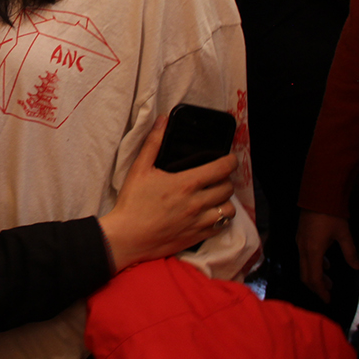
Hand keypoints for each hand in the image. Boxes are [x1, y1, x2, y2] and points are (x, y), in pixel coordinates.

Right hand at [98, 116, 237, 271]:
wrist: (128, 237)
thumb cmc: (133, 202)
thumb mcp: (139, 169)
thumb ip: (153, 143)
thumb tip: (163, 121)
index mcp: (186, 183)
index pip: (221, 169)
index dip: (231, 161)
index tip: (230, 159)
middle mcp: (197, 203)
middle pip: (228, 188)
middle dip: (226, 180)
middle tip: (219, 177)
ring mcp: (198, 222)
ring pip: (229, 209)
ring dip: (226, 201)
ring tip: (217, 198)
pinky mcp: (197, 237)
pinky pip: (221, 227)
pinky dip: (220, 219)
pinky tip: (211, 214)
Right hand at [296, 209, 358, 302]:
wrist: (318, 196)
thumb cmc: (331, 214)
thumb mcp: (344, 234)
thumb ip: (350, 252)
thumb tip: (357, 267)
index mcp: (313, 251)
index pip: (314, 278)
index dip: (321, 291)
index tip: (328, 300)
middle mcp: (303, 249)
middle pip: (306, 276)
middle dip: (316, 288)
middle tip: (328, 295)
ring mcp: (300, 244)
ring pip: (304, 267)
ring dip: (315, 277)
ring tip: (329, 282)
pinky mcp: (301, 238)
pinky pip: (304, 258)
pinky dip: (313, 266)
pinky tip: (325, 265)